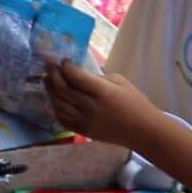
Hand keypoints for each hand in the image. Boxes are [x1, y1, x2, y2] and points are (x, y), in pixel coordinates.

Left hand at [44, 59, 162, 148]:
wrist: (144, 131)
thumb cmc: (135, 102)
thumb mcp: (120, 82)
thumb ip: (97, 77)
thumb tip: (77, 73)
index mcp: (104, 92)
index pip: (76, 77)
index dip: (66, 67)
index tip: (63, 60)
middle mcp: (91, 108)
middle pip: (63, 90)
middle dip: (53, 75)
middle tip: (49, 66)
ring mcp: (85, 122)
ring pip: (59, 104)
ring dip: (50, 91)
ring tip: (47, 80)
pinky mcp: (83, 132)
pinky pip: (62, 119)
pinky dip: (55, 107)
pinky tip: (55, 98)